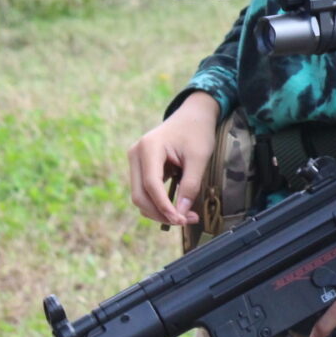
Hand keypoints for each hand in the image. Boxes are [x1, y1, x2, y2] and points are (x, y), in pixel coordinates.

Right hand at [127, 90, 217, 225]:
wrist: (192, 115)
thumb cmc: (197, 132)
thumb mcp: (199, 157)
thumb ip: (190, 185)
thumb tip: (181, 213)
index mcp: (148, 147)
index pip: (151, 185)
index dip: (164, 206)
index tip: (182, 220)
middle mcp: (135, 154)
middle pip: (140, 195)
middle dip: (160, 213)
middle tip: (186, 221)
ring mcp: (135, 161)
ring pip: (140, 196)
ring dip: (159, 211)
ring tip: (185, 216)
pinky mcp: (140, 167)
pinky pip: (145, 191)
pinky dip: (159, 203)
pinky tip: (177, 208)